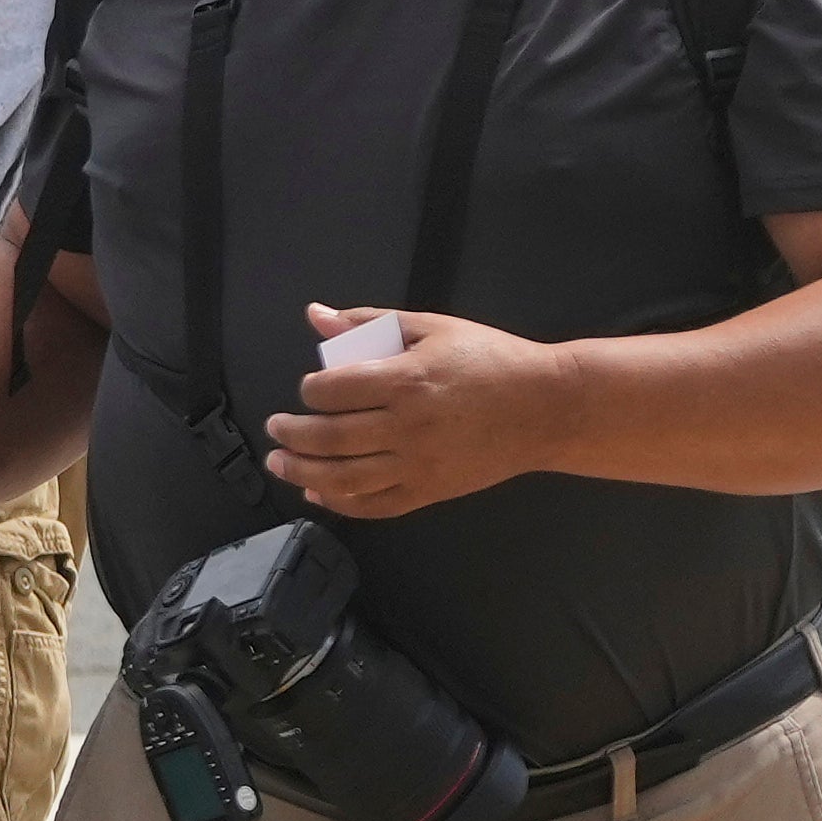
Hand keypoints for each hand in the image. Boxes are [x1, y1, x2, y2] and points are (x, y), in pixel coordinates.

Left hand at [262, 303, 573, 519]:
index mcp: (406, 380)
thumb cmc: (490, 360)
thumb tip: (315, 314)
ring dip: (301, 473)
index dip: (309, 390)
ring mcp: (418, 465)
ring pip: (343, 478)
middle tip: (275, 427)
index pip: (332, 390)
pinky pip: (374, 505)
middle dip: (291, 433)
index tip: (309, 388)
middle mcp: (407, 427)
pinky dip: (339, 503)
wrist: (545, 407)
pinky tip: (318, 493)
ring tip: (280, 463)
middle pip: (329, 437)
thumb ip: (370, 322)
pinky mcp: (430, 491)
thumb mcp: (433, 328)